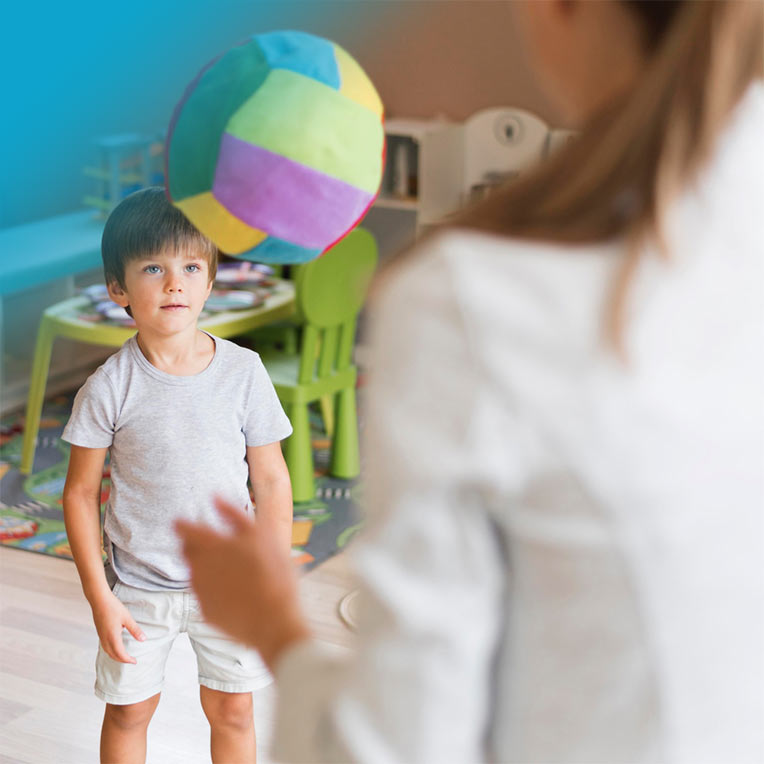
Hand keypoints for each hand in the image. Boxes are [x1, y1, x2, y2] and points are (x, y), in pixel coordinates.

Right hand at [91, 591, 145, 663]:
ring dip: (116, 656)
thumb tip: (143, 639)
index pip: (120, 654)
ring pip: (107, 651)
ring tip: (124, 656)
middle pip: (113, 655)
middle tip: (131, 660)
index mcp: (113, 636)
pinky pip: (104, 646)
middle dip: (122, 660)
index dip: (128, 659)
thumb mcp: (127, 618)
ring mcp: (101, 636)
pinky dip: (111, 651)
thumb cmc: (113, 607)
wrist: (99, 600)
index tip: (135, 661)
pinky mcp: (99, 632)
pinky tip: (115, 647)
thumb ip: (135, 630)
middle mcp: (105, 638)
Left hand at [176, 496, 310, 669]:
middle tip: (210, 544)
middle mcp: (199, 567)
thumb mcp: (261, 535)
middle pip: (184, 551)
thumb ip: (234, 514)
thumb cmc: (273, 574)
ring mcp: (200, 592)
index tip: (182, 522)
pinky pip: (203, 594)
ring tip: (227, 568)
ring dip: (203, 566)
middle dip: (191, 544)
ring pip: (194, 572)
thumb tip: (214, 497)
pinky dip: (212, 588)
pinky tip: (232, 589)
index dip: (181, 524)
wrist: (274, 621)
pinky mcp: (206, 612)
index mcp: (211, 545)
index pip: (183, 529)